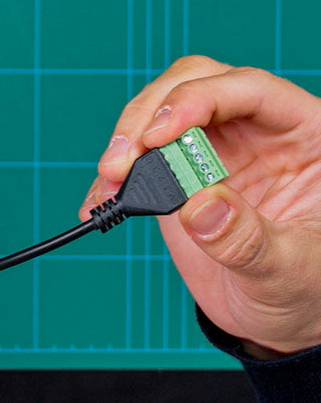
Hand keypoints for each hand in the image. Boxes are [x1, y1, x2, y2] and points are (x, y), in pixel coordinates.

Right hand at [80, 55, 320, 358]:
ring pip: (158, 111)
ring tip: (111, 185)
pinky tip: (102, 202)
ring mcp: (214, 145)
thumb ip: (248, 239)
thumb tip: (199, 204)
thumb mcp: (291, 270)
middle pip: (193, 85)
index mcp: (303, 133)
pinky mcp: (179, 168)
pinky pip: (139, 154)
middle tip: (122, 163)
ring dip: (127, 143)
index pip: (248, 89)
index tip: (158, 136)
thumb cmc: (303, 288)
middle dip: (148, 117)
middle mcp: (256, 128)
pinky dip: (114, 176)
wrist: (274, 316)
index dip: (199, 99)